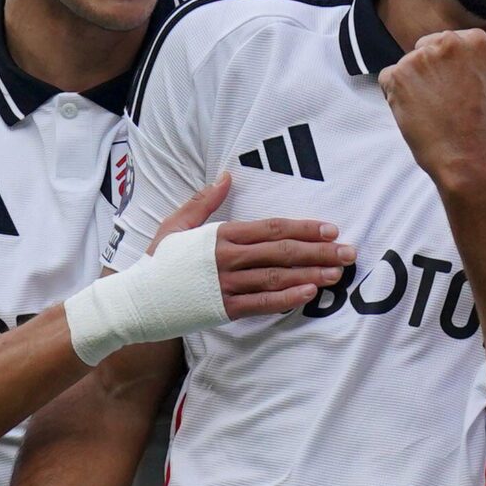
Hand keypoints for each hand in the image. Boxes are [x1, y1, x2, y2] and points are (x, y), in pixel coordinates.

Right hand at [156, 173, 353, 319]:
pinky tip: (310, 293)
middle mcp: (227, 259)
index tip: (330, 229)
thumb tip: (227, 175)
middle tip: (349, 252)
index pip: (271, 229)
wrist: (136, 299)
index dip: (303, 228)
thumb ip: (205, 201)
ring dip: (312, 274)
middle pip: (282, 252)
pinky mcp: (224, 309)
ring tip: (338, 273)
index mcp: (220, 235)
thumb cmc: (158, 261)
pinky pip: (262, 304)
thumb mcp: (176, 224)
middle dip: (319, 251)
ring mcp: (227, 285)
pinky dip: (288, 298)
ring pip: (277, 277)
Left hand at [380, 29, 485, 195]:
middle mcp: (448, 41)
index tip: (455, 85)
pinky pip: (387, 78)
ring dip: (411, 85)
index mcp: (475, 40)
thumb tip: (434, 57)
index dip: (445, 66)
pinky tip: (414, 112)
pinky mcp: (398, 74)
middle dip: (426, 71)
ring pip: (405, 65)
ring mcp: (421, 56)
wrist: (466, 154)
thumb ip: (460, 60)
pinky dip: (394, 95)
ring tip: (431, 109)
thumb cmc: (476, 125)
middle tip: (442, 100)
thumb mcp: (481, 78)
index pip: (445, 42)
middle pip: (423, 49)